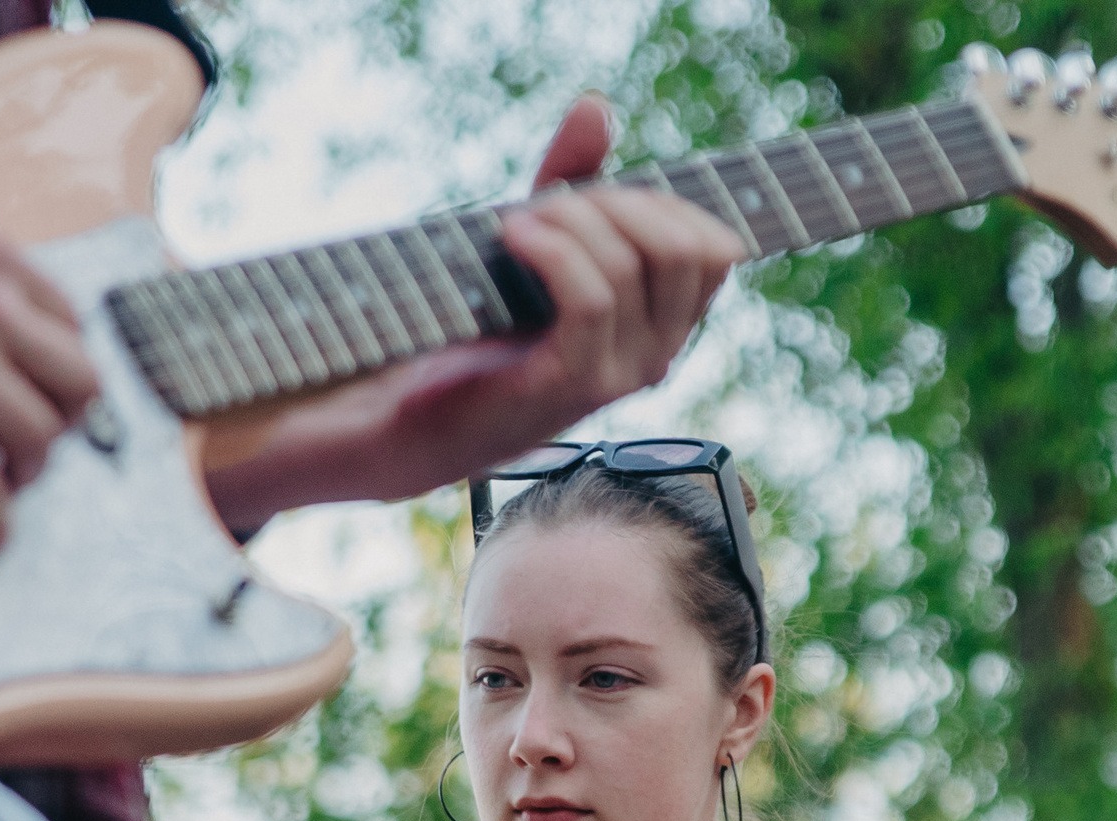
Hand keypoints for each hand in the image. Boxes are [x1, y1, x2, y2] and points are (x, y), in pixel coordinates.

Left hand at [199, 96, 743, 533]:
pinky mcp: (569, 385)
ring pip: (634, 266)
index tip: (594, 192)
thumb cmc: (469, 329)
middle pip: (689, 252)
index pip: (715, 251)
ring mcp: (617, 377)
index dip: (665, 204)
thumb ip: (571, 178)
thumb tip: (594, 109)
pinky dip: (552, 249)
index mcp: (660, 327)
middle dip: (621, 204)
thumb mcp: (532, 240)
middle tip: (549, 203)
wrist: (402, 415)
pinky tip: (511, 236)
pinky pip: (593, 297)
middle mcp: (655, 357)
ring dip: (572, 219)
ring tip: (515, 221)